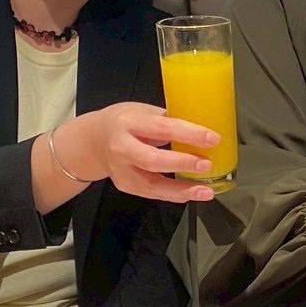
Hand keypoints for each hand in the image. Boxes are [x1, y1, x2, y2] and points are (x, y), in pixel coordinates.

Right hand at [54, 103, 220, 203]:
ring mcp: (121, 170)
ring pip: (152, 184)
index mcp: (129, 122)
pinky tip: (192, 193)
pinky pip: (152, 193)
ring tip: (207, 191)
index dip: (189, 134)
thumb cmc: (125, 122)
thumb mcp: (143, 112)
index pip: (161, 128)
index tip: (213, 139)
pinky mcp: (125, 185)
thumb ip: (168, 120)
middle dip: (182, 163)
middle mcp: (121, 147)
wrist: (92, 141)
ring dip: (182, 189)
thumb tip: (205, 126)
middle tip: (207, 165)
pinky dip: (174, 194)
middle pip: (152, 160)